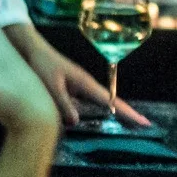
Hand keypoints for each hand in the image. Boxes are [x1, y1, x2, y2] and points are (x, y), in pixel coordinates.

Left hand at [4, 24, 147, 127]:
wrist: (30, 49)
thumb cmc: (40, 65)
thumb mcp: (50, 86)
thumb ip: (62, 104)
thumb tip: (75, 123)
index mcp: (85, 84)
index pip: (111, 102)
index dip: (128, 114)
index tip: (145, 123)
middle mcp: (86, 86)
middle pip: (112, 103)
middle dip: (127, 114)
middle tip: (145, 127)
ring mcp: (80, 87)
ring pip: (101, 103)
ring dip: (115, 113)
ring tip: (130, 125)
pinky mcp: (71, 89)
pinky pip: (89, 103)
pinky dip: (98, 111)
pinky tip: (100, 118)